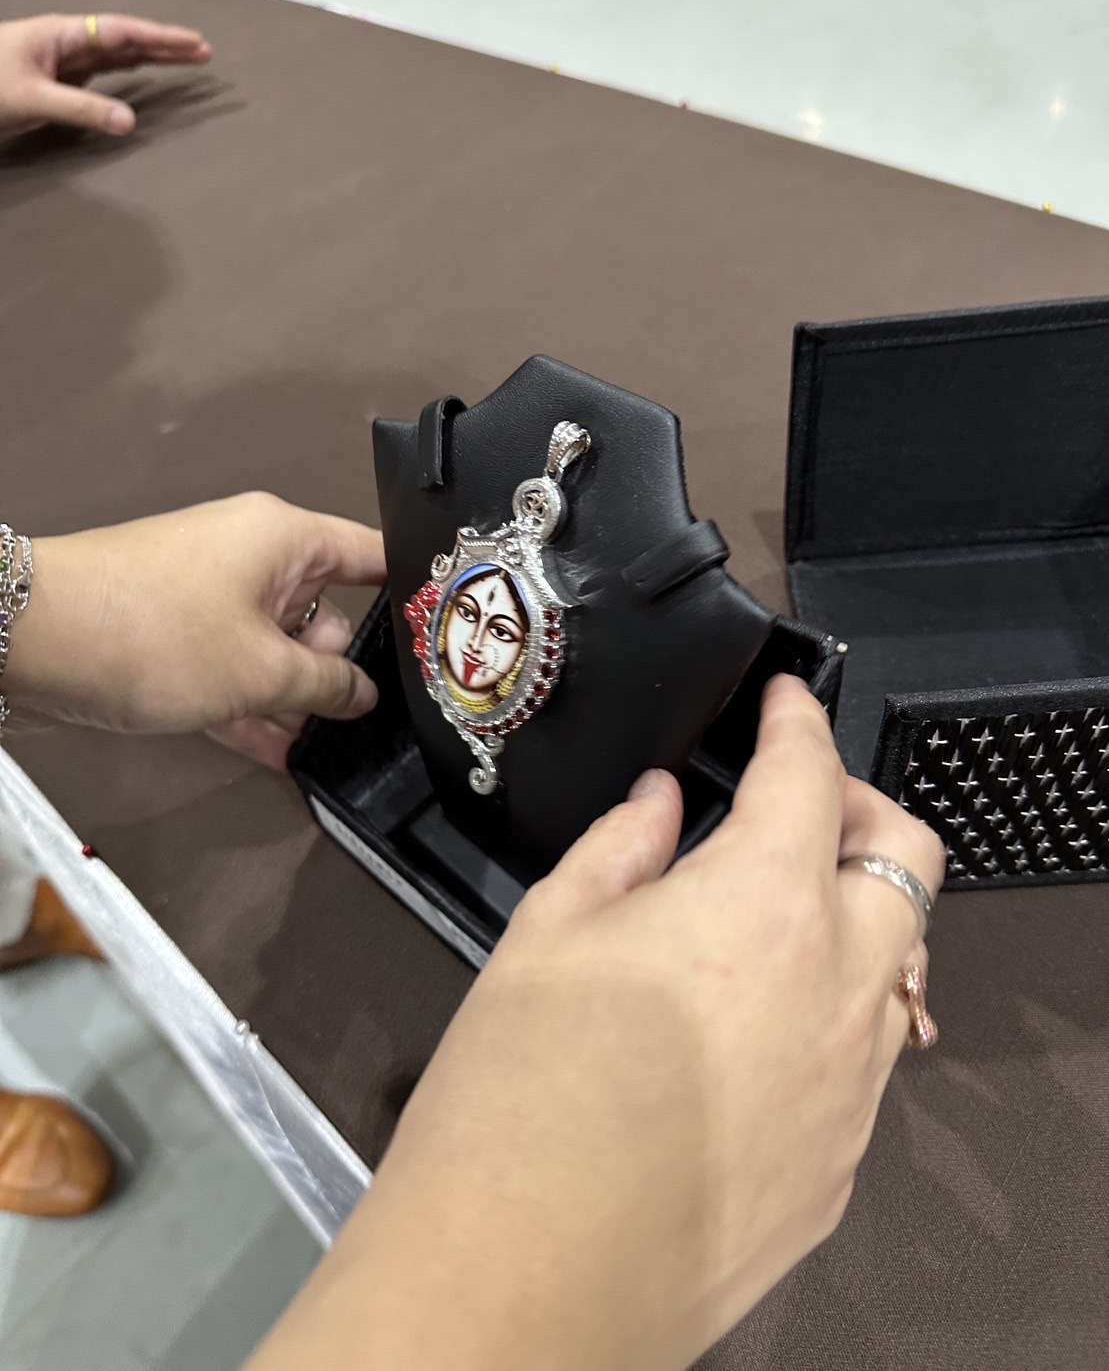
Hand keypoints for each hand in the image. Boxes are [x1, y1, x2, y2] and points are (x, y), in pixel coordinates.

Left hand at [0, 12, 211, 138]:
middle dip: (165, 43)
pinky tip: (143, 70)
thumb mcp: (32, 99)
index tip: (194, 44)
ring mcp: (64, 58)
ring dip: (152, 55)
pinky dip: (130, 69)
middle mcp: (67, 41)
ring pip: (117, 52)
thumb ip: (81, 109)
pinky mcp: (60, 77)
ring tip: (186, 59)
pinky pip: (104, 69)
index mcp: (62, 35)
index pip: (121, 32)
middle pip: (125, 37)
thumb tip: (129, 122)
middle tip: (204, 51)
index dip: (160, 38)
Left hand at [4, 493, 383, 767]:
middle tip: (365, 719)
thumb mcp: (259, 670)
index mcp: (284, 538)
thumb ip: (323, 687)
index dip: (409, 598)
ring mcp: (212, 601)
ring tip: (329, 752)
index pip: (371, 556)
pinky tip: (283, 757)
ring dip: (296, 700)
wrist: (30, 640)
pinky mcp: (178, 640)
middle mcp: (253, 560)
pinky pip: (235, 674)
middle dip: (341, 668)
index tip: (441, 642)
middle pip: (326, 613)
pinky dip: (254, 709)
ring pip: (278, 651)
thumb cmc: (152, 633)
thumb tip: (360, 697)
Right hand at [247, 676, 944, 1370]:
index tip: (786, 702)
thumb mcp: (547, 934)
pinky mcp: (840, 1164)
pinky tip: (748, 1032)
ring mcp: (853, 1086)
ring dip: (853, 917)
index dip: (798, 721)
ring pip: (898, 963)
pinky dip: (830, 1014)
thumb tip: (664, 806)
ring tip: (766, 922)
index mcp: (763, 907)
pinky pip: (865, 1060)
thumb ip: (624, 847)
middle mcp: (836, 989)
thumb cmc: (517, 1099)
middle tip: (796, 804)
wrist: (520, 1279)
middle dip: (861, 808)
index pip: (811, 775)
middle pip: (908, 856)